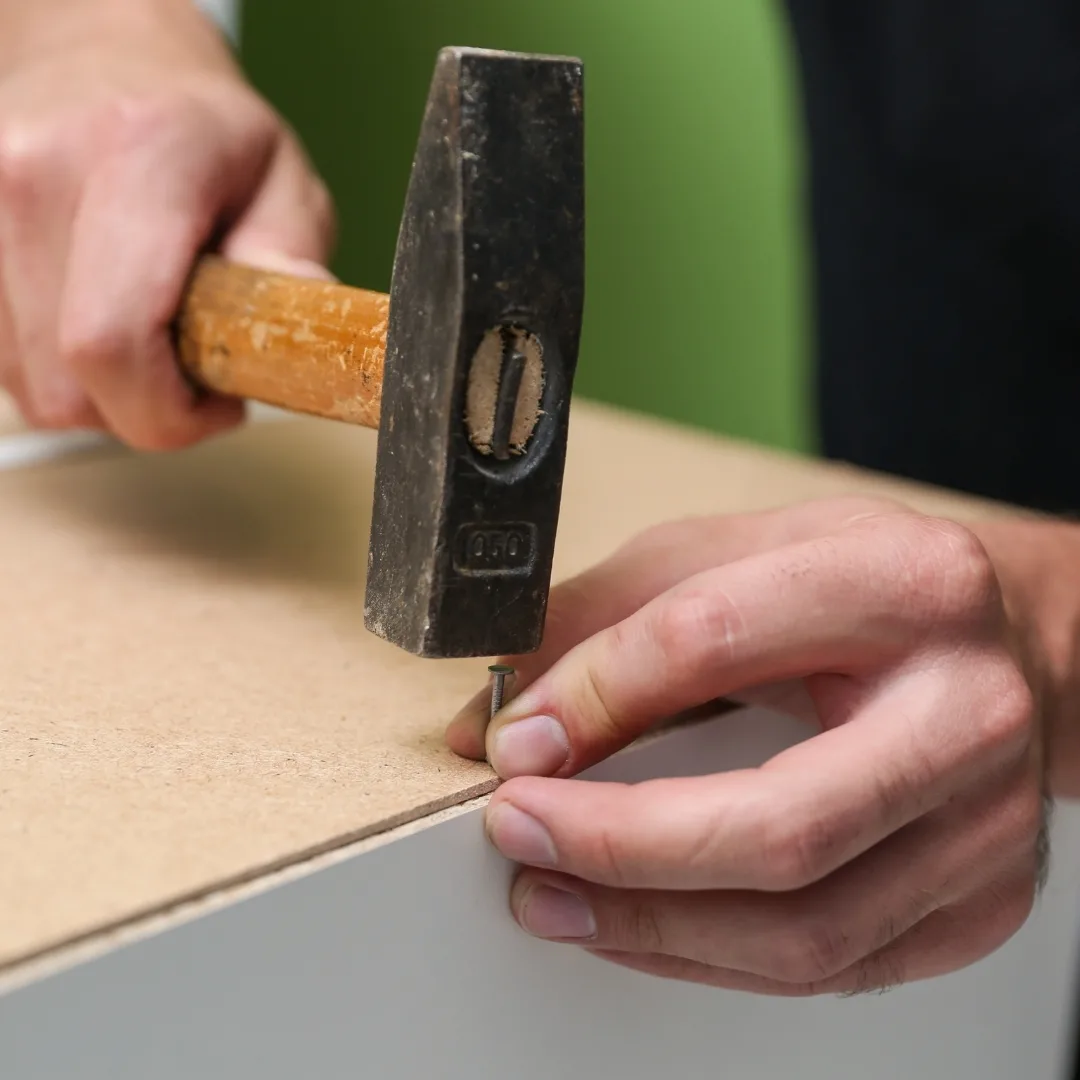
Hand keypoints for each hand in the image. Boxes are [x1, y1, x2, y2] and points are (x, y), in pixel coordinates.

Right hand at [0, 0, 334, 448]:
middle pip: (68, 386)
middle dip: (143, 410)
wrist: (102, 49)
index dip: (166, 413)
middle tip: (194, 372)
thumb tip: (301, 347)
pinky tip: (102, 321)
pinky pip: (5, 365)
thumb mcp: (284, 184)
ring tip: (150, 336)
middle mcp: (36, 175)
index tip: (217, 402)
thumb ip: (292, 267)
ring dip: (100, 393)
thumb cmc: (206, 128)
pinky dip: (61, 371)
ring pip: (32, 388)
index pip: (111, 341)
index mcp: (139, 158)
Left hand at [447, 498, 1050, 994]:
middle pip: (777, 823)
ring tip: (550, 894)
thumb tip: (501, 706)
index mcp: (903, 586)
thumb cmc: (868, 589)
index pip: (714, 642)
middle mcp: (965, 713)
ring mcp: (986, 825)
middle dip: (617, 843)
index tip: (513, 738)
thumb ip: (611, 614)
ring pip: (801, 927)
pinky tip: (637, 924)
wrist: (1006, 647)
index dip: (593, 698)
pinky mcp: (979, 904)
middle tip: (518, 829)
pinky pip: (826, 968)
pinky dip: (705, 957)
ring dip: (648, 924)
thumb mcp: (739, 553)